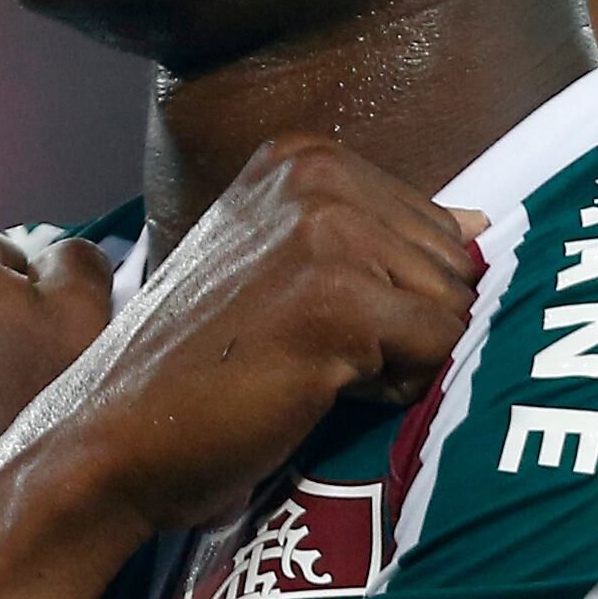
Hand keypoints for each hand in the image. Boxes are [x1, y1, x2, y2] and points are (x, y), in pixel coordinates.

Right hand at [22, 139, 482, 541]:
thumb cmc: (200, 374)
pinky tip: (318, 392)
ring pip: (454, 307)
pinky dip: (396, 389)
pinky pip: (440, 349)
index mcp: (302, 158)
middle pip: (454, 263)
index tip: (316, 326)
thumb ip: (378, 239)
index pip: (436, 226)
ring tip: (312, 373)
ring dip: (402, 362)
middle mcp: (315, 175)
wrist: (111, 441)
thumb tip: (486, 224)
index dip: (398, 299)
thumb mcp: (283, 273)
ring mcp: (326, 232)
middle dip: (409, 328)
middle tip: (312, 358)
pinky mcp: (336, 300)